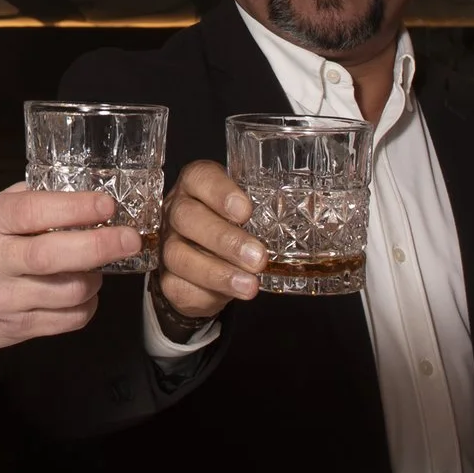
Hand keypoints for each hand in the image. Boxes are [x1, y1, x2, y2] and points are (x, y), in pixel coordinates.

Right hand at [0, 185, 140, 348]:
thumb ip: (31, 201)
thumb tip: (84, 193)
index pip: (35, 213)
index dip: (76, 208)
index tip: (106, 206)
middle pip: (55, 257)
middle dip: (101, 247)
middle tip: (129, 239)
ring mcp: (4, 300)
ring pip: (68, 293)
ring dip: (95, 278)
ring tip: (96, 267)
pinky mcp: (15, 329)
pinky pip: (67, 321)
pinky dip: (86, 306)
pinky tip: (83, 292)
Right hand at [153, 160, 265, 327]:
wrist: (207, 263)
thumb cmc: (231, 225)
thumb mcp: (247, 210)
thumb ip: (266, 208)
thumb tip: (305, 217)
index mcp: (196, 185)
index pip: (200, 177)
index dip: (220, 192)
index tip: (245, 211)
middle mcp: (176, 211)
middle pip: (187, 217)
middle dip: (224, 239)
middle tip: (258, 257)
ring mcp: (168, 245)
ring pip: (179, 256)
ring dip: (218, 272)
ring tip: (250, 285)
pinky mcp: (168, 279)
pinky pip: (180, 287)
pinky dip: (210, 293)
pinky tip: (233, 294)